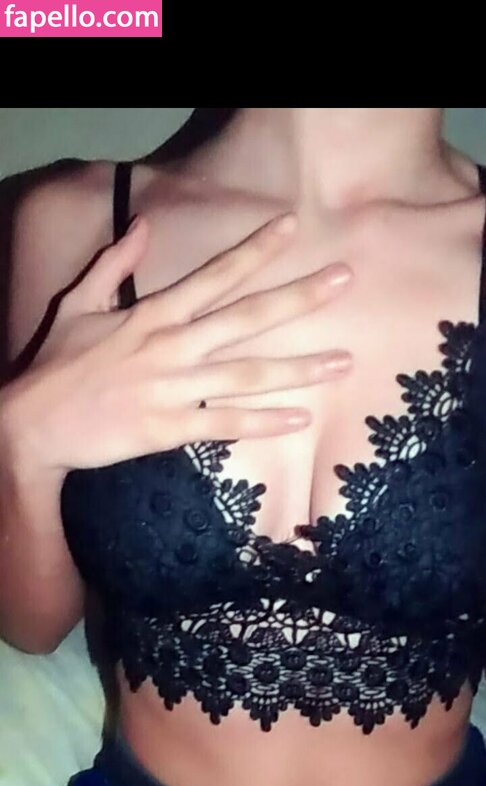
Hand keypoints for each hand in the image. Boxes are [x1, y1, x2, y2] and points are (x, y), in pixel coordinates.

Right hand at [0, 213, 352, 477]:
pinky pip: (225, 424)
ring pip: (247, 375)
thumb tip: (143, 225)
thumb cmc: (56, 364)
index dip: (255, 250)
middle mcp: (172, 346)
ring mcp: (173, 389)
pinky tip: (301, 418)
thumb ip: (114, 264)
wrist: (34, 425)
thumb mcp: (79, 304)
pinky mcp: (168, 428)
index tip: (292, 227)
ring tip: (344, 362)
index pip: (215, 275)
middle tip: (345, 280)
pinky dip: (263, 423)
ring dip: (299, 369)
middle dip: (299, 298)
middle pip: (246, 318)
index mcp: (154, 314)